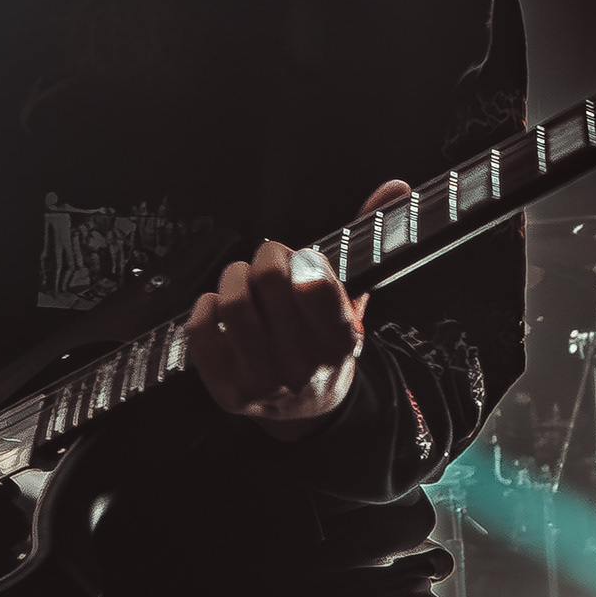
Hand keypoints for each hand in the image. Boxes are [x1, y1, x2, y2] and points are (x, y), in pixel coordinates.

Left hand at [185, 180, 405, 438]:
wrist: (307, 410)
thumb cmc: (326, 343)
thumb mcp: (353, 301)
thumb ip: (370, 242)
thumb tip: (395, 186)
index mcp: (341, 343)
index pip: (315, 286)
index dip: (302, 259)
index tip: (302, 258)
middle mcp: (303, 367)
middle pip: (268, 284)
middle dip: (266, 257)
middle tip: (269, 259)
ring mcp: (262, 382)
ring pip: (232, 304)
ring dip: (234, 276)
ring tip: (244, 278)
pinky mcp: (225, 389)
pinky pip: (200, 329)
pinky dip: (206, 305)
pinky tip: (221, 307)